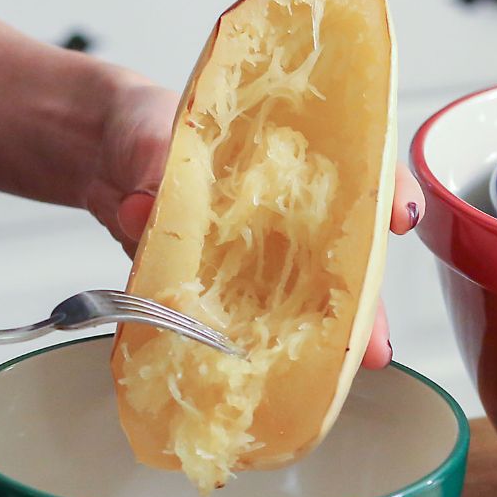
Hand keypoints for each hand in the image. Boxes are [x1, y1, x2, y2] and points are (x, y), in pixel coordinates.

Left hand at [85, 81, 424, 369]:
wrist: (95, 152)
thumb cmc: (140, 125)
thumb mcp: (149, 131)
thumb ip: (154, 166)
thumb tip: (146, 205)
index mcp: (285, 153)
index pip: (358, 165)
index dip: (386, 191)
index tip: (401, 216)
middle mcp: (281, 210)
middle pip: (337, 255)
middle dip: (360, 302)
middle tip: (373, 345)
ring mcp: (250, 252)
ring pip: (296, 297)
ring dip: (314, 336)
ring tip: (332, 371)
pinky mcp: (212, 283)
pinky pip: (232, 316)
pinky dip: (234, 338)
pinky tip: (239, 359)